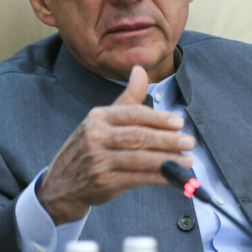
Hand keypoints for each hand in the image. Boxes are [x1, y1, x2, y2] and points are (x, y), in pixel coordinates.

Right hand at [37, 65, 194, 224]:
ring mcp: (98, 159)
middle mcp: (95, 136)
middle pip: (138, 136)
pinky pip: (136, 178)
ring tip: (187, 160)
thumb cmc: (89, 147)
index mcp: (98, 117)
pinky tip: (171, 176)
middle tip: (189, 142)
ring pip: (139, 157)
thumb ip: (127, 98)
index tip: (179, 123)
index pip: (133, 114)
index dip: (158, 118)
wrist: (62, 182)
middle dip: (167, 139)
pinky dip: (156, 177)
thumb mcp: (103, 120)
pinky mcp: (103, 181)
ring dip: (167, 160)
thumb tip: (140, 70)